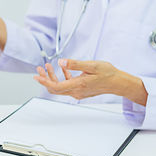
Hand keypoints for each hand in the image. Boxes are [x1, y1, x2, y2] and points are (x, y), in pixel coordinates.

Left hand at [33, 59, 147, 104]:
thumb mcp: (92, 65)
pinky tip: (62, 69)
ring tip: (47, 66)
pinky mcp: (80, 91)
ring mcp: (78, 93)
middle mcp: (76, 91)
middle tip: (39, 68)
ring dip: (52, 77)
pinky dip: (61, 78)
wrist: (118, 83)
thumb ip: (75, 64)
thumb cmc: (108, 73)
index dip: (44, 81)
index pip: (56, 87)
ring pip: (60, 87)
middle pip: (55, 88)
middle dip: (45, 78)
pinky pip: (66, 86)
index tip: (37, 76)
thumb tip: (61, 62)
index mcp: (78, 85)